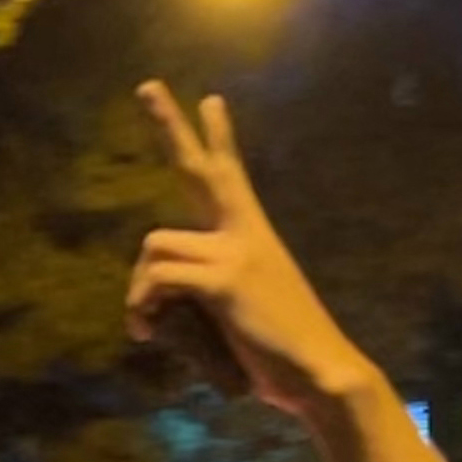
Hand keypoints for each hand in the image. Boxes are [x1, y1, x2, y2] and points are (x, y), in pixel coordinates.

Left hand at [128, 84, 380, 416]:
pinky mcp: (224, 280)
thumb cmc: (285, 356)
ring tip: (144, 324)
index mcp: (254, 237)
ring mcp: (235, 252)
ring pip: (156, 244)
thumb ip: (212, 298)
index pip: (231, 175)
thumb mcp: (246, 315)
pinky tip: (146, 331)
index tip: (210, 100)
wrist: (323, 376)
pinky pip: (159, 278)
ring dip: (138, 288)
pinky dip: (143, 305)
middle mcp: (245, 234)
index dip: (218, 138)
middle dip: (170, 125)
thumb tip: (167, 310)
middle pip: (200, 169)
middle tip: (145, 85)